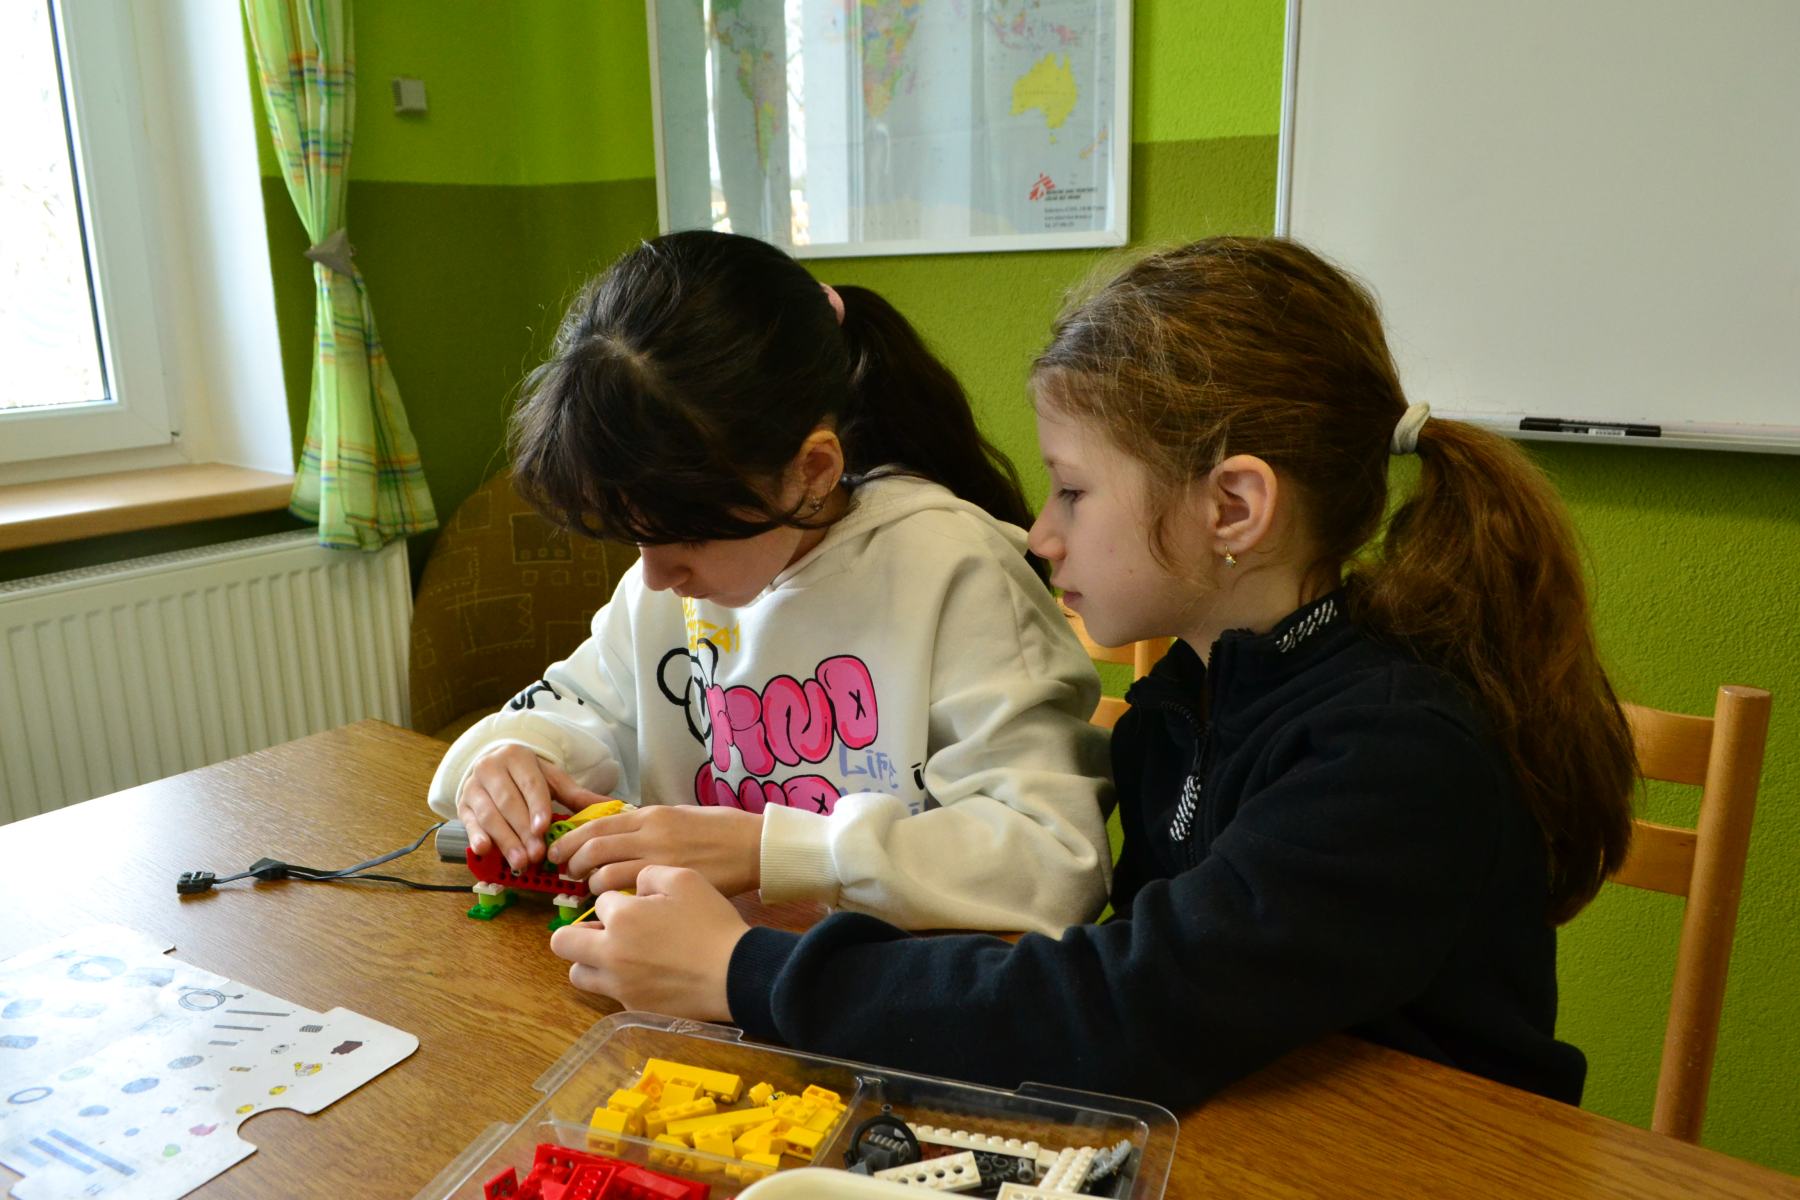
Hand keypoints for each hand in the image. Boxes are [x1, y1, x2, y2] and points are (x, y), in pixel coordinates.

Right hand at [457, 745, 614, 872]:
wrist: (492, 766)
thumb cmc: (526, 776)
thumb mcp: (551, 779)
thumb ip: (576, 794)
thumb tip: (614, 806)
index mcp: (517, 757)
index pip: (530, 784)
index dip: (537, 807)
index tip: (544, 828)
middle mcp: (491, 768)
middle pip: (508, 803)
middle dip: (523, 831)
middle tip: (537, 854)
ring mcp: (473, 787)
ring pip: (489, 815)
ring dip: (505, 840)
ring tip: (521, 861)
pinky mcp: (462, 805)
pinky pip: (468, 822)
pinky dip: (476, 836)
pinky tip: (485, 850)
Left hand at [547, 805, 763, 897]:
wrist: (756, 850)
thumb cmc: (723, 832)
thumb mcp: (681, 817)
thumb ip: (648, 827)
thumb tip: (618, 837)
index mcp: (651, 817)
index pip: (596, 827)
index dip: (570, 841)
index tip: (559, 852)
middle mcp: (650, 838)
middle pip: (593, 851)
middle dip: (572, 865)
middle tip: (567, 876)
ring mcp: (659, 865)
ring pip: (605, 879)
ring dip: (591, 887)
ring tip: (591, 896)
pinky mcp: (671, 891)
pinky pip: (630, 902)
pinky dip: (615, 906)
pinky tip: (616, 916)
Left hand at [549, 866, 749, 1019]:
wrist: (736, 973)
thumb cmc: (711, 923)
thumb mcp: (685, 878)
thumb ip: (649, 874)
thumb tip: (635, 887)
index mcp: (621, 918)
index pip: (600, 902)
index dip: (620, 901)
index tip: (640, 905)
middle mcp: (611, 953)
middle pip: (562, 942)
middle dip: (577, 932)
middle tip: (602, 930)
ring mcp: (619, 985)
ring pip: (578, 973)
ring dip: (591, 960)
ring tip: (617, 953)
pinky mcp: (633, 1008)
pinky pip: (609, 993)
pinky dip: (618, 982)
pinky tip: (645, 973)